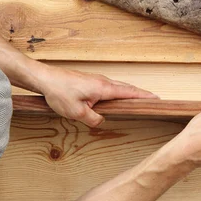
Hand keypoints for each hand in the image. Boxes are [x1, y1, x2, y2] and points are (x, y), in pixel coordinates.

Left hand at [37, 64, 157, 126]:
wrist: (44, 78)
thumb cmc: (59, 92)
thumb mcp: (77, 112)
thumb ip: (94, 119)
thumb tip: (102, 121)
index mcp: (104, 88)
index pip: (129, 92)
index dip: (144, 96)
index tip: (156, 98)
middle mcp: (103, 82)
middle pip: (127, 88)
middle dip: (140, 94)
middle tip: (152, 100)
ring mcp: (97, 80)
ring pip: (118, 87)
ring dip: (130, 92)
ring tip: (138, 100)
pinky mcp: (90, 81)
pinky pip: (109, 87)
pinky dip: (118, 91)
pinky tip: (116, 97)